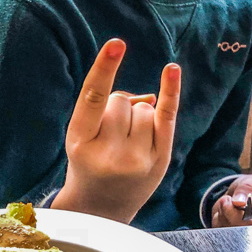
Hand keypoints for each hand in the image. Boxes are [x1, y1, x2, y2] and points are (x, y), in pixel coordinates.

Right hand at [52, 38, 180, 222]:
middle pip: (121, 100)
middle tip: (108, 135)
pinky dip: (170, 92)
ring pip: (144, 108)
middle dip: (117, 108)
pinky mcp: (159, 162)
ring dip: (137, 115)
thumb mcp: (81, 134)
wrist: (101, 208)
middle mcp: (109, 153)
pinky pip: (167, 117)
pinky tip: (171, 70)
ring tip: (125, 141)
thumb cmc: (88, 160)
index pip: (94, 97)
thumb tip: (149, 96)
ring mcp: (137, 160)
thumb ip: (104, 108)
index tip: (117, 43)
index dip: (105, 68)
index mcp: (79, 141)